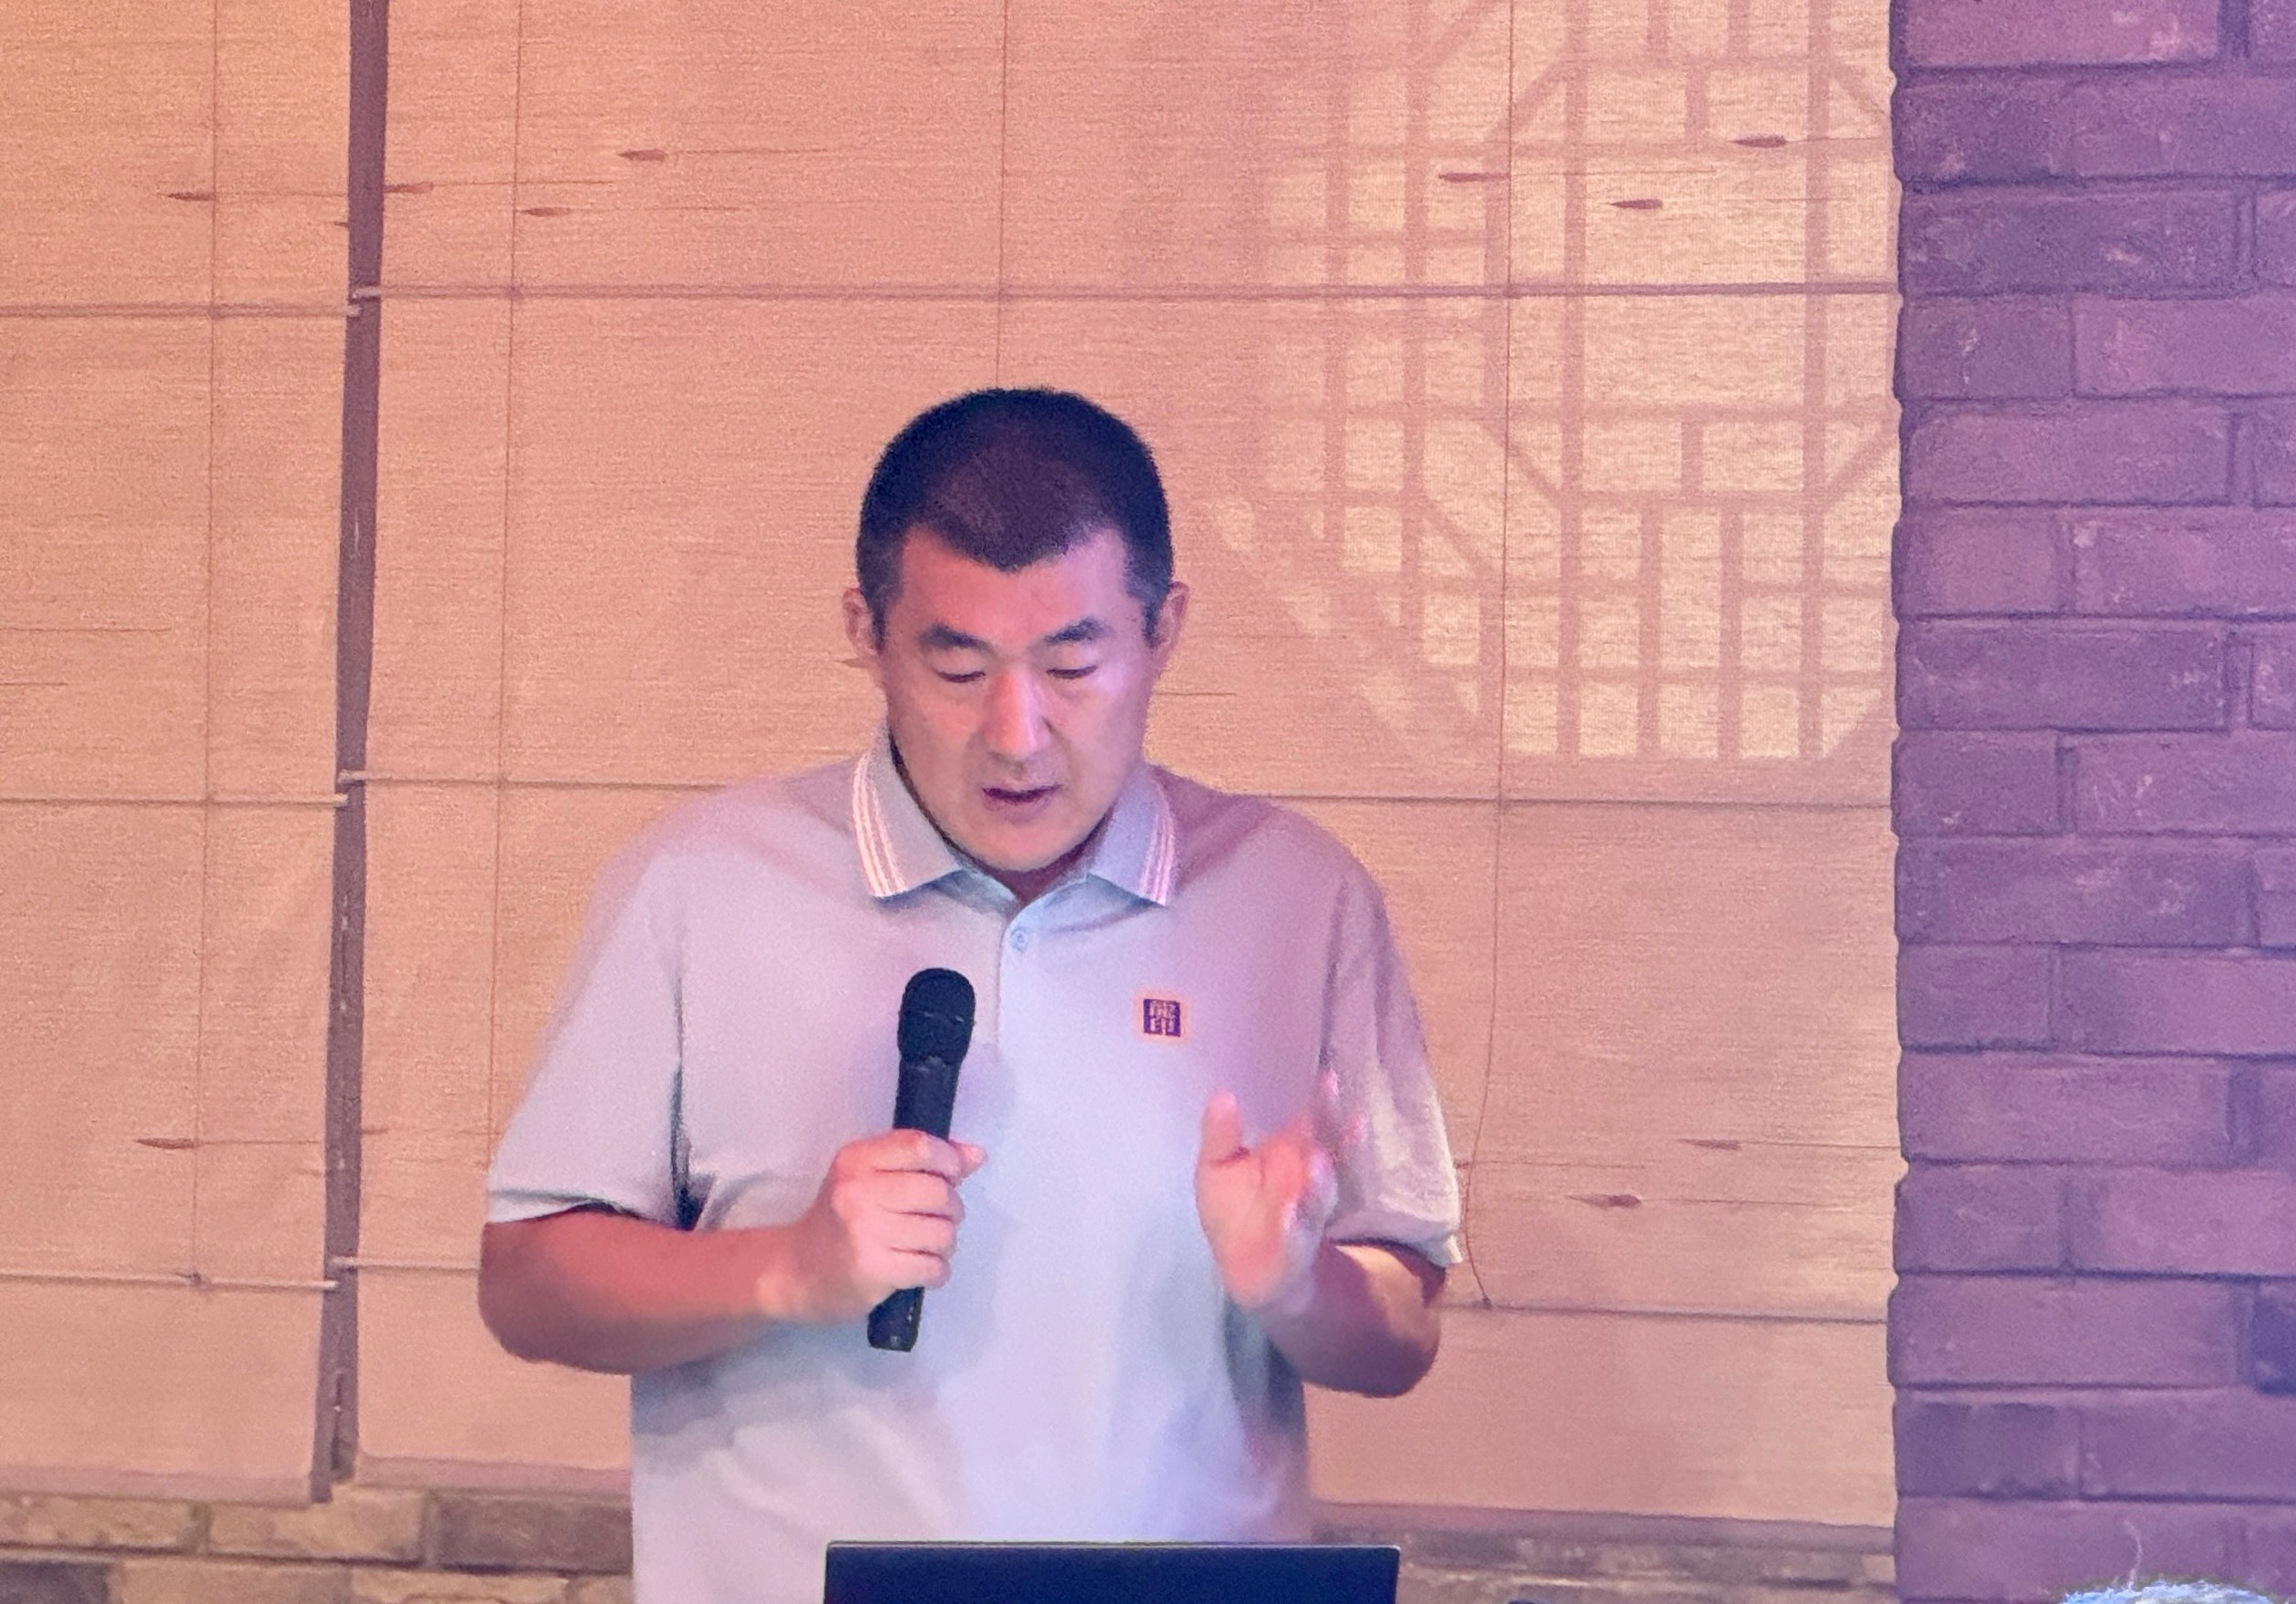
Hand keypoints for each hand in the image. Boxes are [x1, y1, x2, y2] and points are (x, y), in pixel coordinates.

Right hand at [769, 1130, 985, 1322]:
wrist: (796, 1271)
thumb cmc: (840, 1219)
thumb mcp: (870, 1178)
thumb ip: (921, 1162)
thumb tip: (975, 1154)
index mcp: (856, 1160)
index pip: (920, 1147)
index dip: (949, 1162)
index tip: (952, 1176)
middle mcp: (858, 1191)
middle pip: (939, 1192)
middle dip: (950, 1210)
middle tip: (934, 1219)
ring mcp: (864, 1232)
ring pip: (942, 1233)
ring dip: (943, 1244)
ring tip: (923, 1246)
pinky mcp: (873, 1270)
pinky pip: (933, 1267)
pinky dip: (935, 1271)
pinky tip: (918, 1268)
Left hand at [1194, 1081, 1343, 1316]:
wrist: (1242, 1267)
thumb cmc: (1233, 1207)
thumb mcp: (1217, 1165)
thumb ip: (1221, 1133)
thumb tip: (1222, 1093)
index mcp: (1294, 1152)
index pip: (1316, 1122)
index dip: (1325, 1102)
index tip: (1330, 1077)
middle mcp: (1309, 1180)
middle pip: (1330, 1154)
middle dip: (1339, 1136)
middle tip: (1348, 1114)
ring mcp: (1306, 1214)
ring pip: (1320, 1197)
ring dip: (1321, 1182)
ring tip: (1318, 1162)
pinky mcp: (1294, 1249)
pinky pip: (1298, 1238)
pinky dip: (1295, 1228)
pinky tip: (1290, 1216)